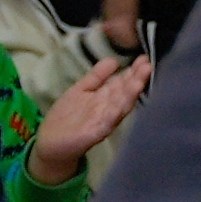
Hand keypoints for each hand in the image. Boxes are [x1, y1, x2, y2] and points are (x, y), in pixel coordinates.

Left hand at [25, 49, 150, 175]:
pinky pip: (104, 125)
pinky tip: (118, 108)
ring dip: (129, 96)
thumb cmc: (68, 115)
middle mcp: (108, 109)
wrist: (52, 143)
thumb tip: (115, 60)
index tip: (145, 58)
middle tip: (148, 66)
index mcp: (106, 97)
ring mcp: (102, 122)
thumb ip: (98, 76)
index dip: (133, 71)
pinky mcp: (93, 134)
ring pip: (119, 107)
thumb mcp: (82, 89)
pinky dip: (112, 116)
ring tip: (139, 82)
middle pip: (125, 93)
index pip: (123, 82)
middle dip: (136, 80)